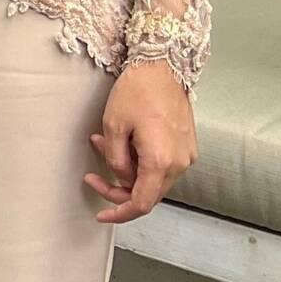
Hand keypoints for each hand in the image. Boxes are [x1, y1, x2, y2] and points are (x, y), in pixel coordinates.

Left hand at [88, 60, 197, 222]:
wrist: (163, 66)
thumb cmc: (137, 91)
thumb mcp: (113, 126)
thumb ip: (115, 159)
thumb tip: (120, 177)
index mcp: (160, 161)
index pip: (141, 203)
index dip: (119, 213)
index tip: (101, 215)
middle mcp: (179, 163)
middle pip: (148, 193)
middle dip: (118, 187)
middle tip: (93, 172)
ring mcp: (186, 156)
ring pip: (154, 180)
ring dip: (128, 170)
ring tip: (105, 144)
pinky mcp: (187, 147)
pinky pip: (163, 166)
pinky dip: (141, 162)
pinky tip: (125, 141)